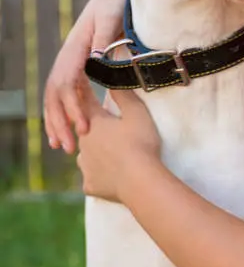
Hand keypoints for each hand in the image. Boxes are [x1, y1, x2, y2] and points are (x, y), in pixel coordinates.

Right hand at [44, 0, 128, 152]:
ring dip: (57, 121)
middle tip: (67, 148)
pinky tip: (70, 128)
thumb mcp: (111, 17)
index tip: (83, 128)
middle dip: (58, 122)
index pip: (67, 84)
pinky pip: (67, 93)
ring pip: (56, 97)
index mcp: (76, 49)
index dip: (72, 108)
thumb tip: (95, 60)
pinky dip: (65, 111)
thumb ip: (104, 37)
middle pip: (55, 95)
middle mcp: (69, 57)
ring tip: (61, 147)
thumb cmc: (115, 3)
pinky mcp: (79, 65)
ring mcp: (72, 62)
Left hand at [77, 88, 161, 203]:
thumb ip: (124, 96)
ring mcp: (85, 166)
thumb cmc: (140, 143)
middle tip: (109, 130)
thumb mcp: (138, 114)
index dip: (85, 92)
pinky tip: (111, 177)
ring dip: (95, 153)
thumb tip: (113, 81)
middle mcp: (84, 143)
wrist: (139, 180)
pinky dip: (101, 175)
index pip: (87, 103)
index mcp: (95, 124)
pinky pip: (93, 177)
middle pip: (85, 132)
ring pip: (87, 156)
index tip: (80, 82)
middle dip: (94, 129)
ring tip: (112, 156)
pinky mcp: (90, 184)